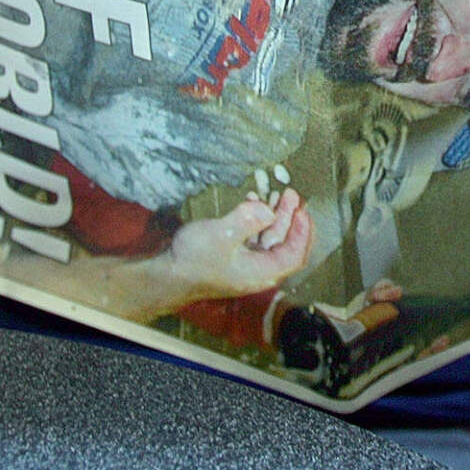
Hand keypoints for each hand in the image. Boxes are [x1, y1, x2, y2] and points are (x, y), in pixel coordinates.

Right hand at [162, 189, 313, 299]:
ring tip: (275, 194)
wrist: (167, 275)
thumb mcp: (222, 234)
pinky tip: (250, 203)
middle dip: (288, 218)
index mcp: (262, 272)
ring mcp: (245, 264)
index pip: (295, 254)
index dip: (302, 231)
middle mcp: (257, 271)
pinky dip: (255, 221)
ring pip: (268, 239)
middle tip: (291, 194)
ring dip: (272, 216)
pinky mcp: (233, 258)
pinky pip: (252, 238)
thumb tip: (268, 209)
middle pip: (283, 244)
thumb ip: (248, 220)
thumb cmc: (194, 259)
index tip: (302, 209)